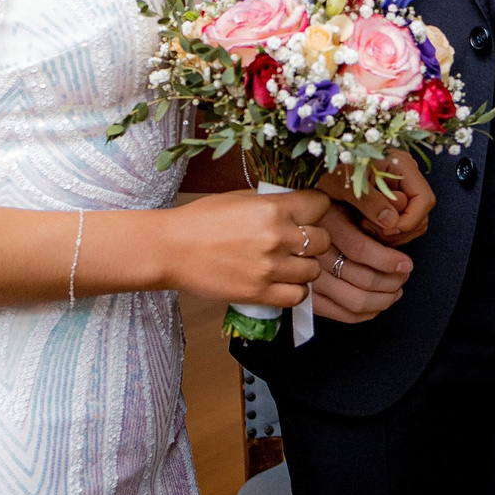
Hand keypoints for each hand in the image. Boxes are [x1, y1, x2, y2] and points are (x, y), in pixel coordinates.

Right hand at [170, 188, 330, 306]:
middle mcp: (277, 237)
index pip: (321, 204)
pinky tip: (283, 282)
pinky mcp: (260, 294)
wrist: (170, 250)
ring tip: (287, 263)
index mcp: (272, 208)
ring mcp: (270, 268)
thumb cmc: (200, 220)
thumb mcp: (239, 198)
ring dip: (304, 266)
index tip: (308, 212)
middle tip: (297, 241)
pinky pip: (299, 296)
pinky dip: (295, 290)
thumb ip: (272, 203)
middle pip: (323, 240)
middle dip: (314, 239)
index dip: (316, 208)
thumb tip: (296, 205)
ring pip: (314, 270)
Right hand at [306, 203, 414, 322]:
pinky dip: (367, 313)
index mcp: (326, 225)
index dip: (389, 261)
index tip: (406, 263)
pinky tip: (379, 304)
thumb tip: (392, 222)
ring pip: (355, 301)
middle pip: (363, 280)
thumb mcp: (342, 196)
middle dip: (392, 282)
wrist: (285, 227)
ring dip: (384, 299)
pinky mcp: (307, 298)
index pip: (361, 250)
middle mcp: (315, 255)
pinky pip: (341, 314)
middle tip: (404, 276)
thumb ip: (367, 207)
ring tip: (396, 290)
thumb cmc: (324, 210)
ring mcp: (309, 279)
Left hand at [319, 148, 434, 246]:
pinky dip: (387, 233)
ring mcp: (404, 190)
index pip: (424, 200)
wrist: (321, 170)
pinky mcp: (396, 202)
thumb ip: (369, 200)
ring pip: (413, 224)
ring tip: (364, 227)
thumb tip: (392, 221)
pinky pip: (402, 225)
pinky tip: (367, 226)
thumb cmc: (331, 170)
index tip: (385, 230)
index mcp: (402, 165)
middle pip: (421, 215)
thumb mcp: (344, 184)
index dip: (409, 221)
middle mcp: (408, 177)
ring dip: (392, 234)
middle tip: (368, 229)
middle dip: (398, 230)